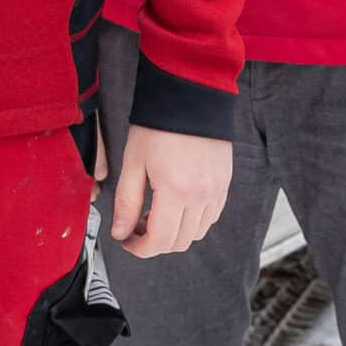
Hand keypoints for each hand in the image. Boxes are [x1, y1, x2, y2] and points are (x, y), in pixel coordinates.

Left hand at [109, 124, 231, 257]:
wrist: (188, 97)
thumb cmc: (157, 126)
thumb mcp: (133, 163)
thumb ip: (126, 202)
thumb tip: (120, 232)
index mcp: (175, 190)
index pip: (159, 241)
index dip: (139, 249)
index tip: (126, 241)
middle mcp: (201, 195)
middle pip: (179, 242)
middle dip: (154, 242)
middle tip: (135, 226)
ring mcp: (217, 191)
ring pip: (197, 233)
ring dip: (174, 233)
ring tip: (154, 213)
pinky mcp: (225, 184)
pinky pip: (210, 217)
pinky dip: (192, 221)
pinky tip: (175, 205)